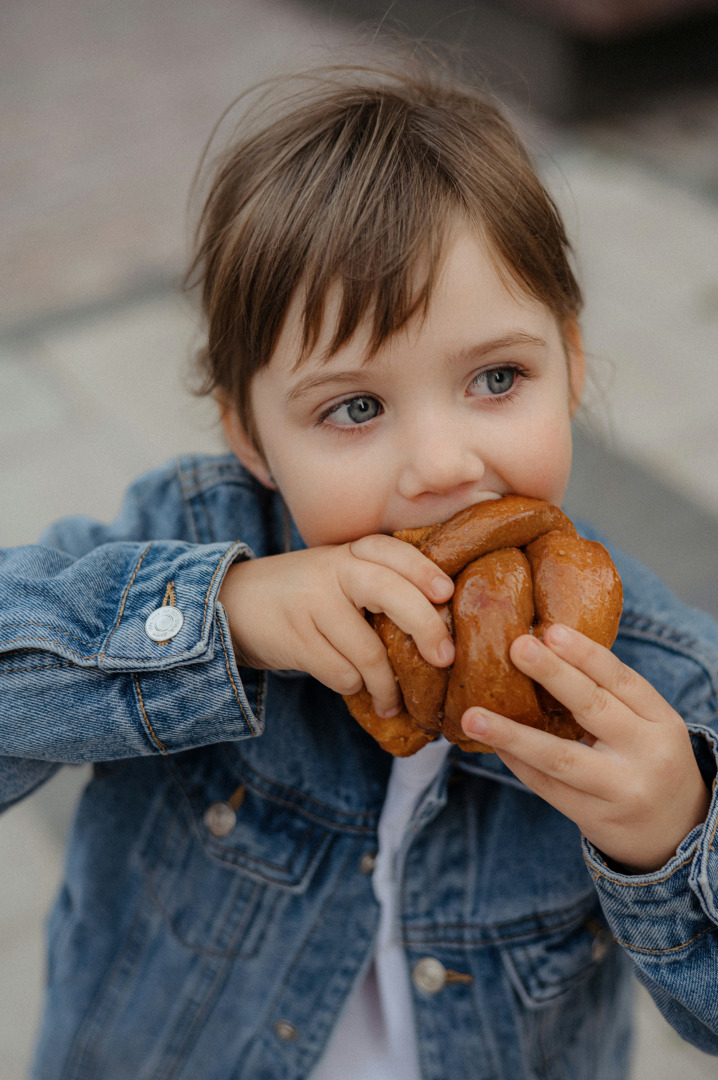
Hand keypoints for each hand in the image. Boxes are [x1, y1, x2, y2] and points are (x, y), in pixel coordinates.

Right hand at [218, 536, 454, 717]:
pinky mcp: (296, 639)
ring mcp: (312, 604)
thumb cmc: (303, 593)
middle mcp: (332, 570)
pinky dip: (354, 686)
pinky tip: (355, 688)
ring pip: (369, 651)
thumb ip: (377, 584)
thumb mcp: (336, 573)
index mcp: (349, 552)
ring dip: (386, 684)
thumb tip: (438, 627)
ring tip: (392, 700)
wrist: (233, 604)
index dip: (424, 571)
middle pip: (391, 594)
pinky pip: (342, 674)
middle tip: (445, 658)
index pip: (392, 551)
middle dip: (427, 628)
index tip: (447, 594)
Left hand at [461, 623, 710, 872]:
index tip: (551, 630)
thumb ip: (610, 696)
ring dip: (512, 734)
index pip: (622, 679)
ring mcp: (621, 789)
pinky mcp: (596, 819)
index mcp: (661, 720)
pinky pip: (547, 786)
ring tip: (473, 716)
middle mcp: (646, 753)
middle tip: (516, 647)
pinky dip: (516, 762)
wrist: (677, 832)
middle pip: (593, 707)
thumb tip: (544, 649)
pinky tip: (492, 743)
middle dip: (552, 674)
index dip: (586, 654)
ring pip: (559, 757)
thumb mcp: (648, 725)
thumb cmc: (650, 761)